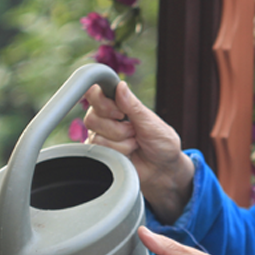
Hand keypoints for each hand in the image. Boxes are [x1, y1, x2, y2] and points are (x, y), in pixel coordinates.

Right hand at [84, 81, 193, 223]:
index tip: (121, 113)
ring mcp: (101, 136)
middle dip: (118, 129)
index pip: (94, 93)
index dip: (104, 104)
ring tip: (134, 144)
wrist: (163, 168)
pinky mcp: (100, 153)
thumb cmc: (161, 143)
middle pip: (92, 118)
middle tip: (135, 132)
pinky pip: (98, 152)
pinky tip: (128, 154)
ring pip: (96, 137)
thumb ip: (134, 106)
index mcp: (118, 104)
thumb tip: (120, 86)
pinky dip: (118, 154)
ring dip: (122, 144)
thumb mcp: (151, 122)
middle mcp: (105, 118)